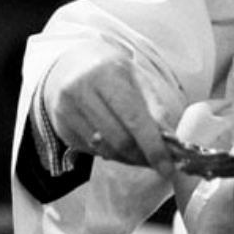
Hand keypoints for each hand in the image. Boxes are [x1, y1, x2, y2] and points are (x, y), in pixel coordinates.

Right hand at [42, 39, 173, 175]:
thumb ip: (156, 109)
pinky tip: (120, 146)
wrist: (72, 66)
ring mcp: (66, 111)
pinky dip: (112, 154)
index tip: (168, 167)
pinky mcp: (61, 127)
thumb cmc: (114, 74)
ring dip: (129, 159)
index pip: (135, 119)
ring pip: (105, 150)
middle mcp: (81, 91)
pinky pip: (92, 152)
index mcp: (106, 74)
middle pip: (119, 140)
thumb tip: (172, 142)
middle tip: (158, 163)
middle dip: (143, 157)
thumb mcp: (138, 80)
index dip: (154, 147)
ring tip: (142, 155)